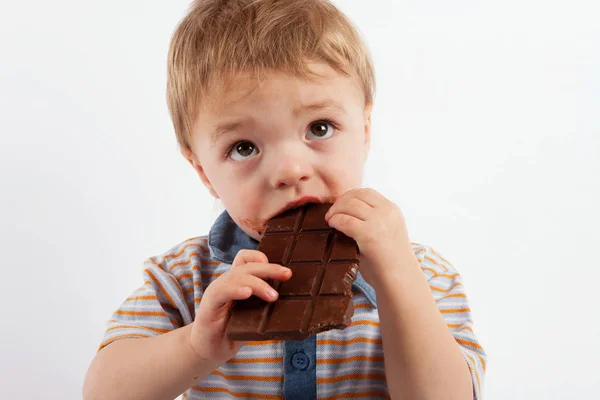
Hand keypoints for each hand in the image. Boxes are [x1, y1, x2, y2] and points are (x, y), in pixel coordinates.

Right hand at [189, 250, 291, 364]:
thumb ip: (265, 305)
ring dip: (257, 283)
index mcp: (237, 281)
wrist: (208, 351)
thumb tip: (293, 304)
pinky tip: (247, 293)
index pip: (246, 258)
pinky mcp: (209, 305)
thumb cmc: (232, 332)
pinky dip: (236, 289)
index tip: (281, 268)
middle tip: (287, 274)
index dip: (260, 257)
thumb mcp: (254, 316)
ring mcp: (217, 292)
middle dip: (270, 268)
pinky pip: (222, 291)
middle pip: (247, 265)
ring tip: (272, 295)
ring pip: (237, 276)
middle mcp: (226, 282)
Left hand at [325, 188, 418, 285]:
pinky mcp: (368, 234)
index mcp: (393, 210)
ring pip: (349, 205)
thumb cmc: (390, 261)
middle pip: (356, 196)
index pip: (367, 192)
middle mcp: (387, 212)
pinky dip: (335, 220)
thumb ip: (372, 220)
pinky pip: (345, 220)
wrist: (400, 280)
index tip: (341, 205)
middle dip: (340, 202)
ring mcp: (378, 222)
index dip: (350, 196)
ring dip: (335, 210)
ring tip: (330, 220)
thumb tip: (344, 212)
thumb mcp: (386, 232)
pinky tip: (332, 225)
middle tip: (331, 213)